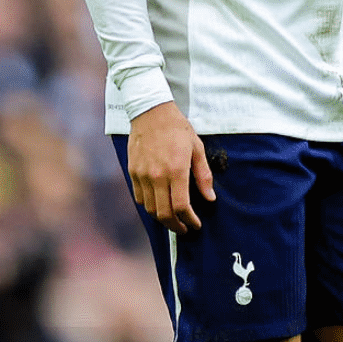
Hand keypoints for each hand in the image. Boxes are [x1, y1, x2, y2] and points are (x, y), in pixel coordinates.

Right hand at [127, 102, 213, 232]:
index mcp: (176, 170)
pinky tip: (159, 205)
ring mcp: (142, 175)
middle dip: (175, 226)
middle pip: (163, 213)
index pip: (181, 206)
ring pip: (149, 209)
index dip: (189, 220)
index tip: (196, 225)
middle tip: (185, 229)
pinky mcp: (132, 172)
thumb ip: (203, 175)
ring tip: (173, 220)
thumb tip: (210, 198)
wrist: (151, 112)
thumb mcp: (197, 148)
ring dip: (162, 219)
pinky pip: (139, 198)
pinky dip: (149, 207)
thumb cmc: (178, 129)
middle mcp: (157, 176)